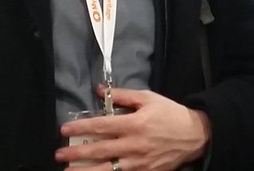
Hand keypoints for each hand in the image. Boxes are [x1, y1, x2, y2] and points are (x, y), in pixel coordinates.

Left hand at [55, 87, 209, 170]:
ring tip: (68, 170)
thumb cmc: (170, 114)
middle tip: (59, 154)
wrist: (194, 136)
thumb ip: (123, 96)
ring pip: (107, 169)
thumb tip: (99, 91)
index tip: (64, 129)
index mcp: (135, 124)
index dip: (81, 127)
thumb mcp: (148, 98)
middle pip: (100, 151)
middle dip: (76, 153)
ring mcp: (139, 163)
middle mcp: (135, 145)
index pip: (102, 126)